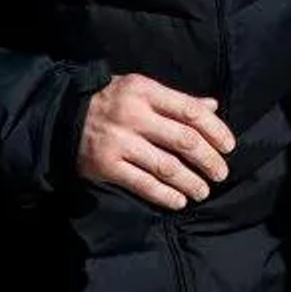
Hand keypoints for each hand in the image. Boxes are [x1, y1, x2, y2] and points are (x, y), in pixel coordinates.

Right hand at [77, 73, 235, 209]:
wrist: (62, 117)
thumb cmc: (111, 101)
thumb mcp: (141, 90)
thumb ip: (176, 100)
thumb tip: (212, 107)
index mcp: (146, 91)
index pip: (190, 111)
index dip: (215, 130)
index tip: (229, 146)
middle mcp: (134, 115)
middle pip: (183, 140)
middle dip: (208, 160)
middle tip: (221, 173)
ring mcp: (119, 142)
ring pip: (166, 166)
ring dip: (191, 181)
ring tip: (203, 191)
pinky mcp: (107, 166)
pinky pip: (143, 184)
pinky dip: (165, 195)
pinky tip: (179, 201)